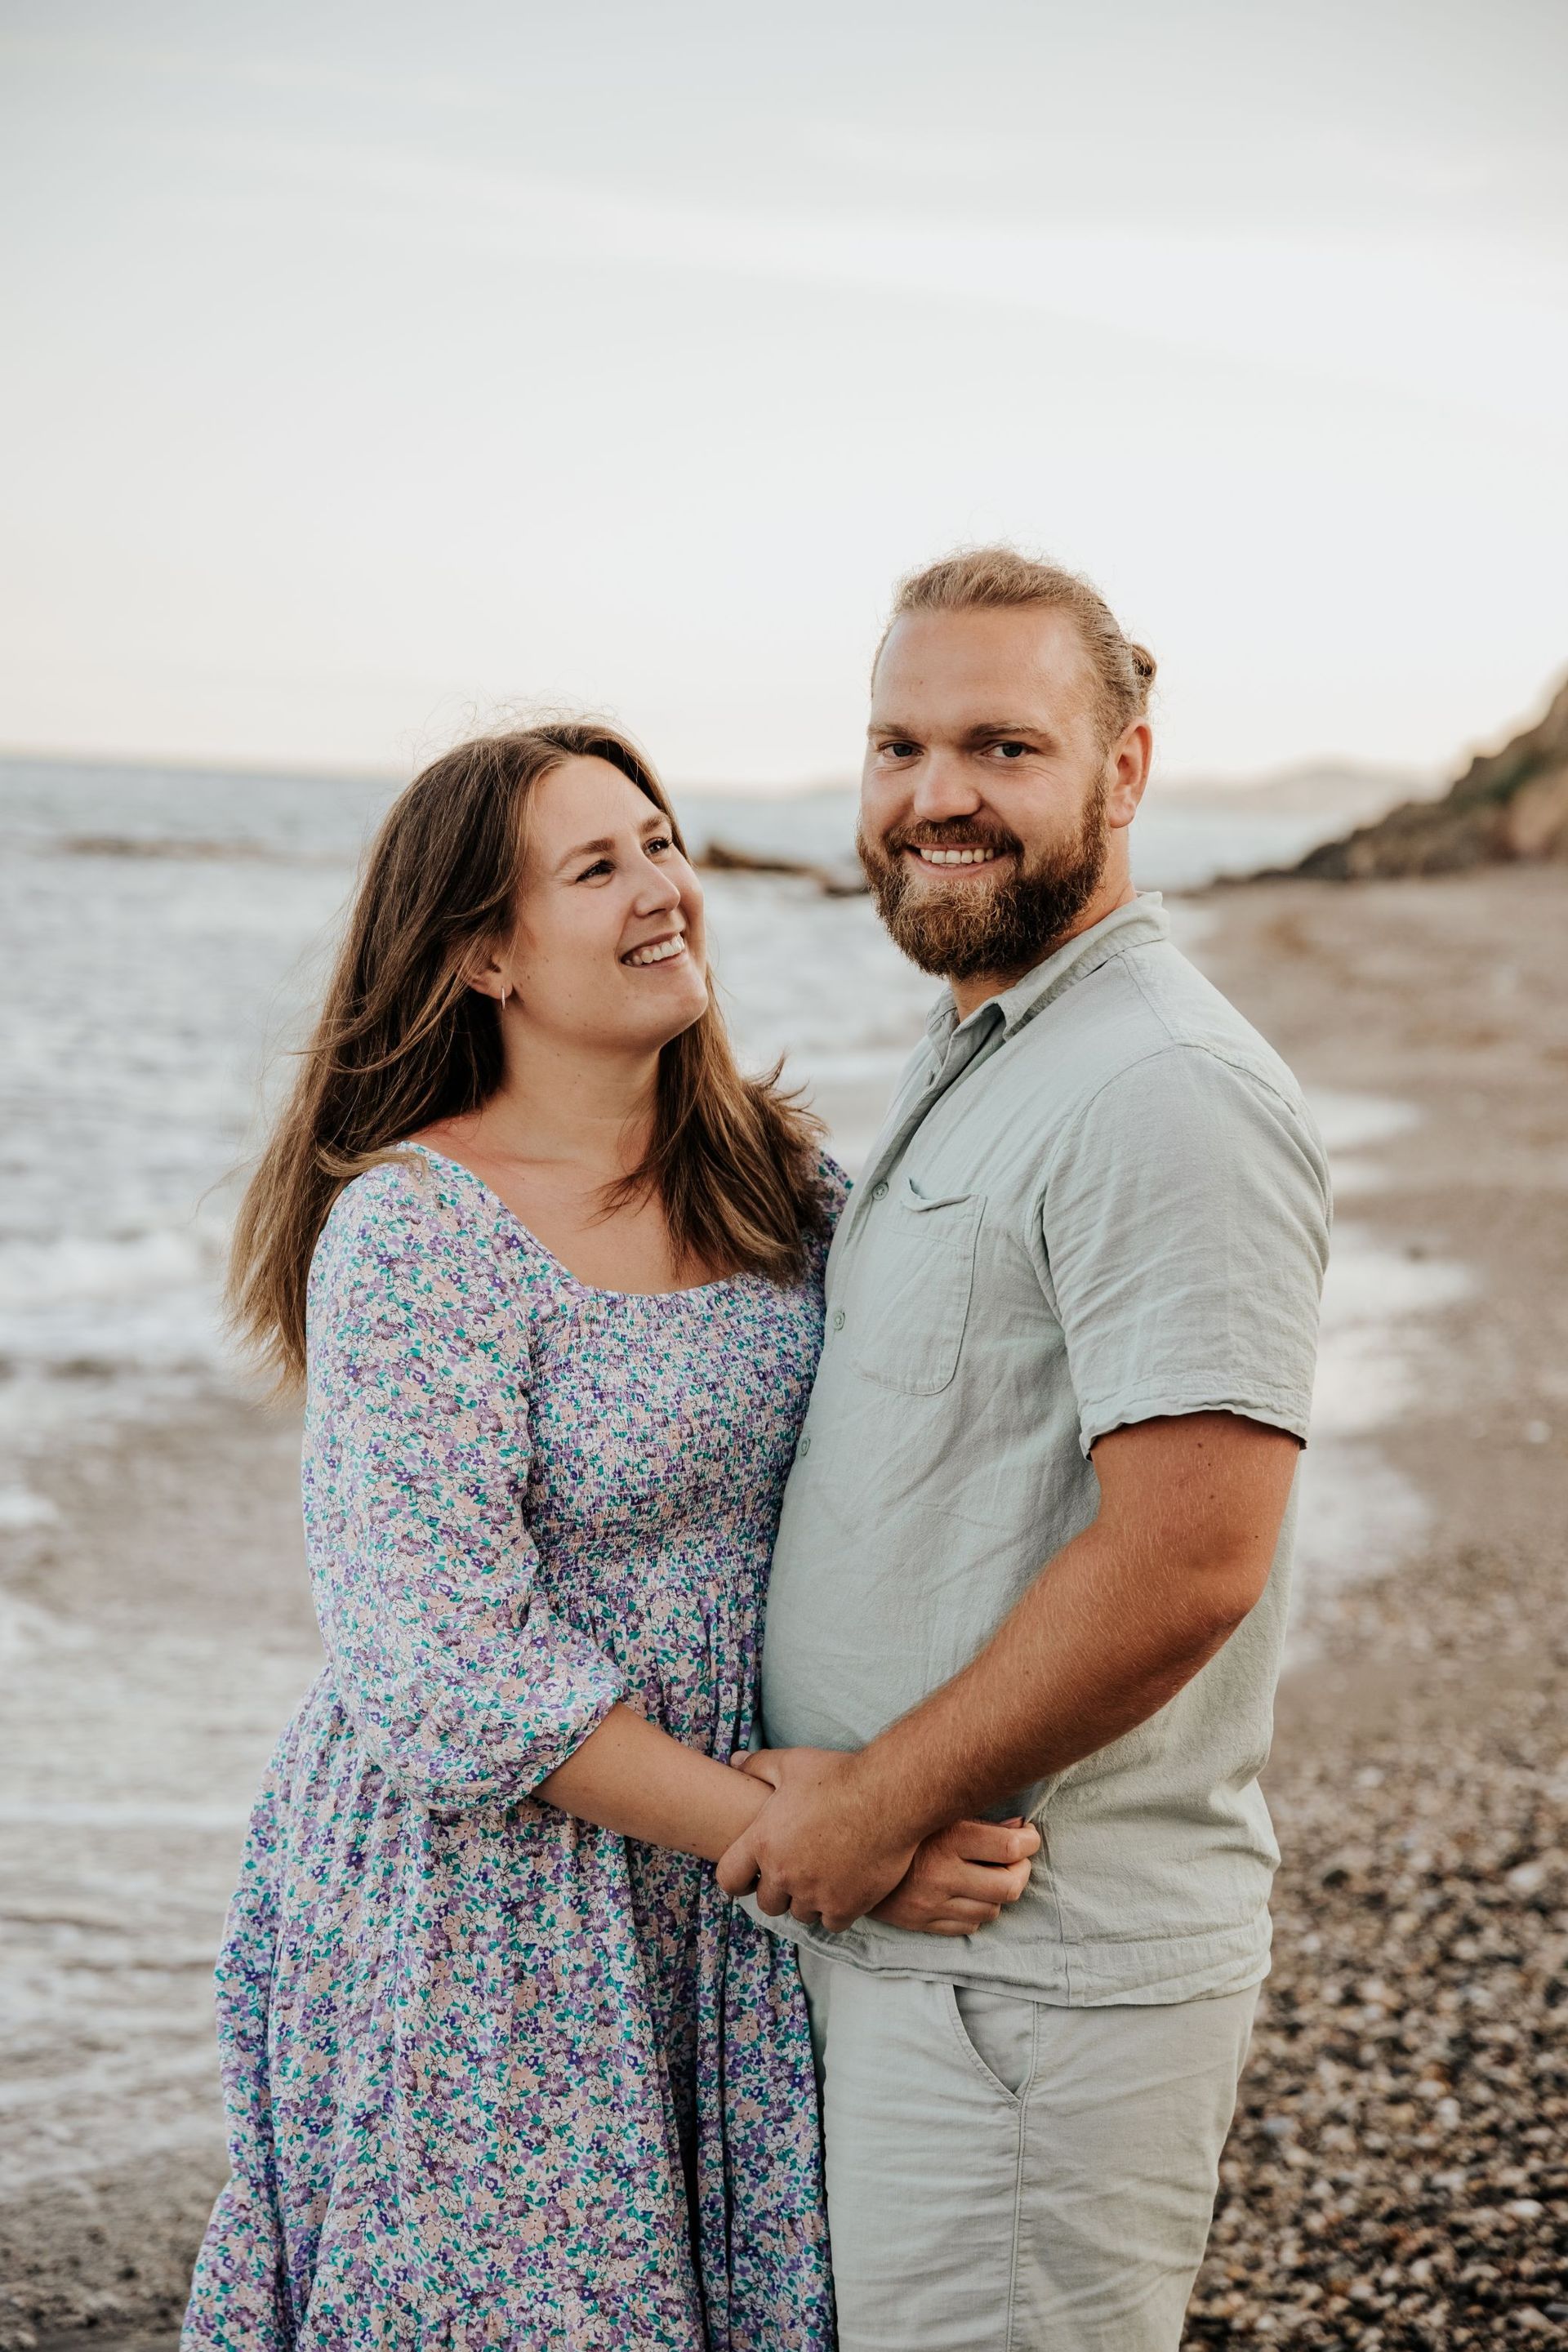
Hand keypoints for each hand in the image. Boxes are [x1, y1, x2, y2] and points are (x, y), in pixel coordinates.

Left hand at [715, 1747, 917, 1931]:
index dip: (737, 1879)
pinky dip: (835, 1910)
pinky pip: (831, 1923)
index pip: (729, 1879)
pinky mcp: (845, 1906)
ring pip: (800, 1914)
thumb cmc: (838, 1776)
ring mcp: (814, 1894)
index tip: (750, 1875)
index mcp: (763, 1842)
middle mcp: (784, 1874)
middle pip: (767, 1902)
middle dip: (777, 1890)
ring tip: (822, 1878)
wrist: (888, 1796)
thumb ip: (758, 1765)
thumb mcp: (791, 1763)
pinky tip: (844, 1889)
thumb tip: (736, 1762)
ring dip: (807, 1901)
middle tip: (795, 1872)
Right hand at [871, 1816, 1039, 1935]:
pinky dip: (978, 1912)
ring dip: (1000, 1893)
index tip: (1029, 1836)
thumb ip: (980, 1821)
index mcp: (948, 1839)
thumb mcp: (938, 1812)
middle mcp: (942, 1874)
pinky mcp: (921, 1922)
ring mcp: (931, 1904)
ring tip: (994, 1876)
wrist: (845, 1851)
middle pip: (1009, 1885)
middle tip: (1016, 1859)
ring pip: (992, 1910)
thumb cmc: (898, 1822)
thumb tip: (1021, 1828)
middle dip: (1021, 1871)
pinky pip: (968, 1927)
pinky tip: (972, 1895)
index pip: (1010, 1848)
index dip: (1030, 1842)